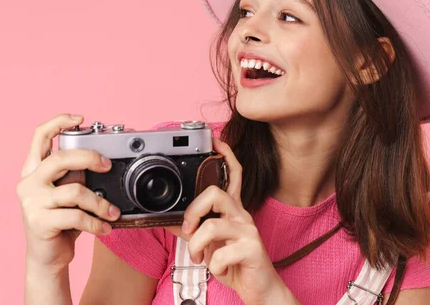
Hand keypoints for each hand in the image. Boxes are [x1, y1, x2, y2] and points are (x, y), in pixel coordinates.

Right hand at [17, 113, 120, 271]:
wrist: (48, 256)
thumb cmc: (63, 221)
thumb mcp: (69, 193)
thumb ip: (77, 175)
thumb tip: (102, 161)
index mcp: (34, 170)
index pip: (39, 137)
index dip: (58, 122)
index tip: (79, 118)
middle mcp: (29, 182)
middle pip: (60, 158)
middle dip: (89, 157)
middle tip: (107, 165)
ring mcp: (32, 202)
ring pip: (75, 191)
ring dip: (100, 203)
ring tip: (112, 212)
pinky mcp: (39, 221)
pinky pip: (76, 216)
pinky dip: (96, 222)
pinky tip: (105, 228)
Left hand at [165, 138, 296, 304]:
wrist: (259, 289)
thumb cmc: (235, 264)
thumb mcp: (209, 245)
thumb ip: (193, 231)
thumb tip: (169, 221)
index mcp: (233, 211)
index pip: (233, 175)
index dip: (226, 155)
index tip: (215, 140)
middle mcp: (242, 216)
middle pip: (216, 193)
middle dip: (193, 211)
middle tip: (187, 230)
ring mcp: (249, 232)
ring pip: (212, 226)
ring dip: (196, 246)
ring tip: (199, 257)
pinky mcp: (252, 249)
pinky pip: (221, 254)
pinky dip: (213, 266)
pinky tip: (219, 268)